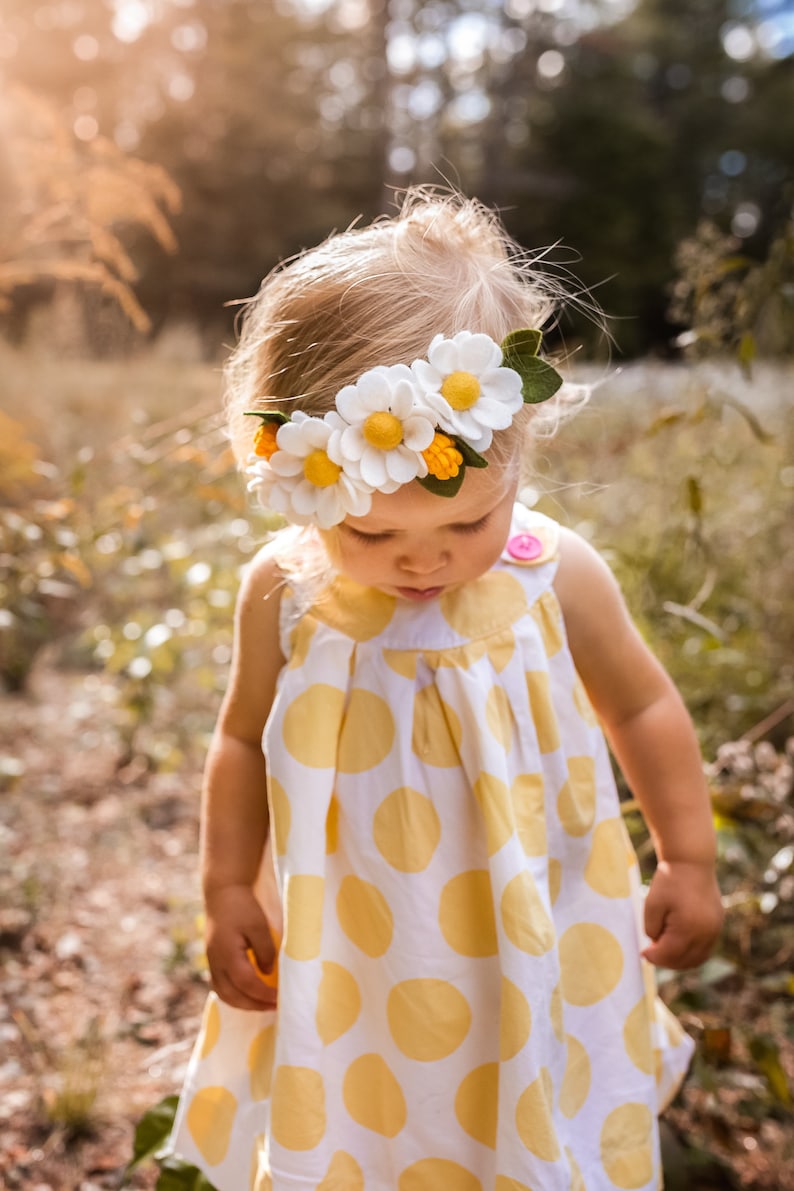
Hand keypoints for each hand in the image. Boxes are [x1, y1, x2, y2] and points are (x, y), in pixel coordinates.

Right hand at [204, 884, 278, 1009]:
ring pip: (223, 994)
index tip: (280, 999)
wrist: (222, 893)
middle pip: (232, 996)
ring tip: (263, 1004)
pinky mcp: (213, 961)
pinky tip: (249, 993)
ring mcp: (212, 963)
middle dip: (254, 1005)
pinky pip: (220, 986)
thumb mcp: (259, 926)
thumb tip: (268, 973)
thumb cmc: (242, 907)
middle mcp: (216, 963)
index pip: (246, 984)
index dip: (263, 995)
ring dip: (243, 1003)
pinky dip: (234, 995)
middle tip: (275, 1007)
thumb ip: (265, 951)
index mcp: (227, 955)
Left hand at [642, 859, 723, 969]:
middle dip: (666, 961)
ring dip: (680, 960)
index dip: (654, 957)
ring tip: (664, 951)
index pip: (670, 955)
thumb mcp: (652, 904)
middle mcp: (706, 933)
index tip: (642, 953)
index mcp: (689, 929)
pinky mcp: (718, 924)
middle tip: (652, 954)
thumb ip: (651, 929)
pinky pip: (706, 948)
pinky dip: (692, 952)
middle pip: (685, 961)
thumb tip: (655, 945)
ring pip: (698, 958)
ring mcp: (715, 929)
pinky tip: (678, 946)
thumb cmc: (669, 881)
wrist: (691, 861)